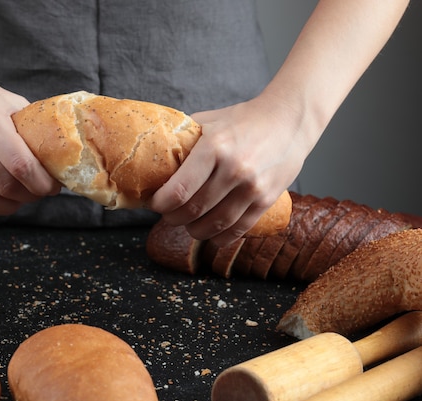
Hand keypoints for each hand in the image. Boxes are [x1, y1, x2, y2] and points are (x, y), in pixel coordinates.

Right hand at [0, 69, 60, 219]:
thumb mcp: (7, 101)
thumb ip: (28, 127)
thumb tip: (57, 153)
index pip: (22, 166)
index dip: (42, 184)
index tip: (52, 187)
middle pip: (6, 187)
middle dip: (29, 196)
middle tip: (38, 192)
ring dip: (8, 207)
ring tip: (18, 200)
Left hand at [149, 95, 310, 245]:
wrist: (290, 120)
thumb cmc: (243, 120)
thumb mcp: (209, 120)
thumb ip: (184, 139)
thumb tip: (153, 160)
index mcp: (214, 147)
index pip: (179, 189)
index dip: (161, 204)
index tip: (155, 203)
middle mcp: (234, 169)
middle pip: (194, 210)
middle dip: (174, 218)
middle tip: (168, 215)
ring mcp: (253, 187)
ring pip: (215, 224)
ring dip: (195, 231)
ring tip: (188, 225)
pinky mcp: (266, 200)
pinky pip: (238, 229)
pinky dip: (220, 238)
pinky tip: (211, 234)